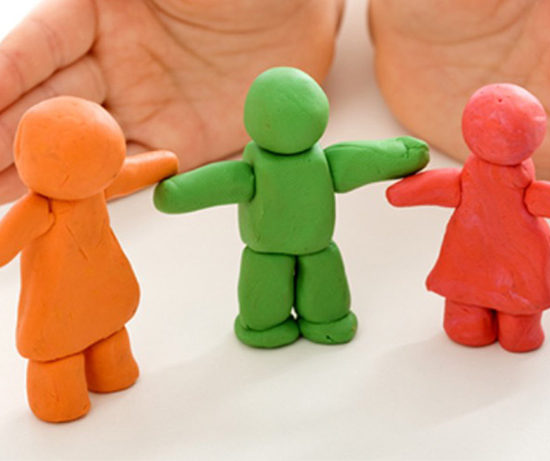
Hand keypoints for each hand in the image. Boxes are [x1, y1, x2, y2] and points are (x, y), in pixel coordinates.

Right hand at [0, 0, 343, 202]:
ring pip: (84, 144)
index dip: (3, 78)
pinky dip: (107, 188)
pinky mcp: (180, 144)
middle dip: (9, 138)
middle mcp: (109, 62)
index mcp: (94, 10)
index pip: (36, 47)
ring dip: (47, 173)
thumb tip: (81, 2)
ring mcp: (144, 106)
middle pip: (48, 103)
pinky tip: (72, 206)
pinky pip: (138, 170)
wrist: (305, 14)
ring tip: (6, 201)